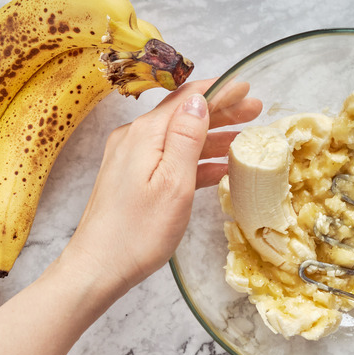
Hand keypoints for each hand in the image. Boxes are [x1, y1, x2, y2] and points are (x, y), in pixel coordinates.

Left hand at [60, 79, 261, 290]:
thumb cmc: (138, 232)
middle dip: (221, 110)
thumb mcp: (173, 183)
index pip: (187, 99)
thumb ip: (187, 138)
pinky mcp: (131, 178)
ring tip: (244, 137)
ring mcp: (131, 159)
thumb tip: (198, 100)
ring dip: (212, 136)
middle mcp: (135, 139)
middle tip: (255, 109)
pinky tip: (219, 168)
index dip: (219, 91)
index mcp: (145, 135)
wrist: (98, 268)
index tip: (246, 86)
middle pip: (183, 115)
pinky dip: (196, 160)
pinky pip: (170, 160)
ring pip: (179, 138)